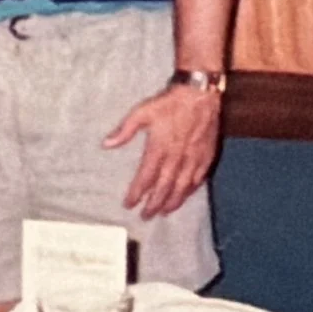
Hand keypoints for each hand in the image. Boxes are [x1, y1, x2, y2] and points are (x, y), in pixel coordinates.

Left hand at [103, 84, 221, 217]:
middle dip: (154, 204)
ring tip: (163, 213)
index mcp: (159, 148)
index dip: (137, 193)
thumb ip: (124, 130)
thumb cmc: (169, 103)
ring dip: (172, 202)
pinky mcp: (206, 156)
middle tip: (145, 216)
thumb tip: (106, 144)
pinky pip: (198, 179)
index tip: (129, 204)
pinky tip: (185, 196)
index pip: (146, 177)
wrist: (199, 95)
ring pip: (182, 187)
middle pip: (164, 187)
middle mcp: (177, 158)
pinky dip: (190, 191)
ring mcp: (193, 159)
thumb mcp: (142, 112)